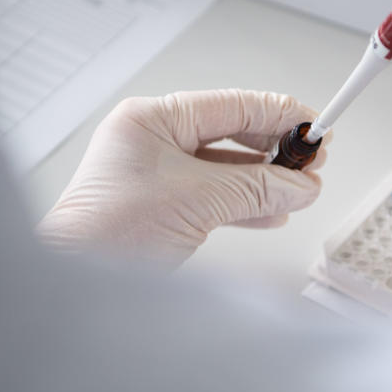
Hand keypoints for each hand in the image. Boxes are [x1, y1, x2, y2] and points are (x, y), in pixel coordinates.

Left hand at [37, 90, 327, 264]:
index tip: (315, 126)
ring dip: (266, 180)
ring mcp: (156, 173)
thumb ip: (256, 188)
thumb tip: (301, 185)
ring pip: (226, 167)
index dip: (279, 115)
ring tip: (301, 190)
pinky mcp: (162, 206)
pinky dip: (246, 204)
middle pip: (230, 133)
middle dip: (275, 149)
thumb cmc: (107, 234)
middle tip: (314, 160)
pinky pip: (215, 195)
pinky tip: (274, 212)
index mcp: (152, 120)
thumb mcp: (198, 201)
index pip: (230, 106)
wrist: (75, 286)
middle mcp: (153, 140)